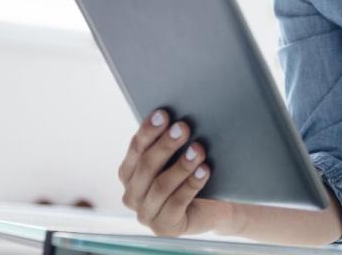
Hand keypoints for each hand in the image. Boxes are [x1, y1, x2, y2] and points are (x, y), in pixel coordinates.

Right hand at [118, 109, 235, 236]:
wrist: (211, 206)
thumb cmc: (189, 174)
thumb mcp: (176, 157)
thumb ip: (169, 142)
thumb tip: (176, 117)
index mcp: (129, 173)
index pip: (136, 148)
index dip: (148, 131)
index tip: (163, 114)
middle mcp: (132, 195)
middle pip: (146, 166)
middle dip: (165, 145)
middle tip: (183, 128)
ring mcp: (146, 214)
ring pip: (161, 186)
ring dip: (181, 165)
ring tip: (199, 150)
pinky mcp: (164, 227)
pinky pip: (176, 203)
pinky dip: (191, 185)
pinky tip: (204, 171)